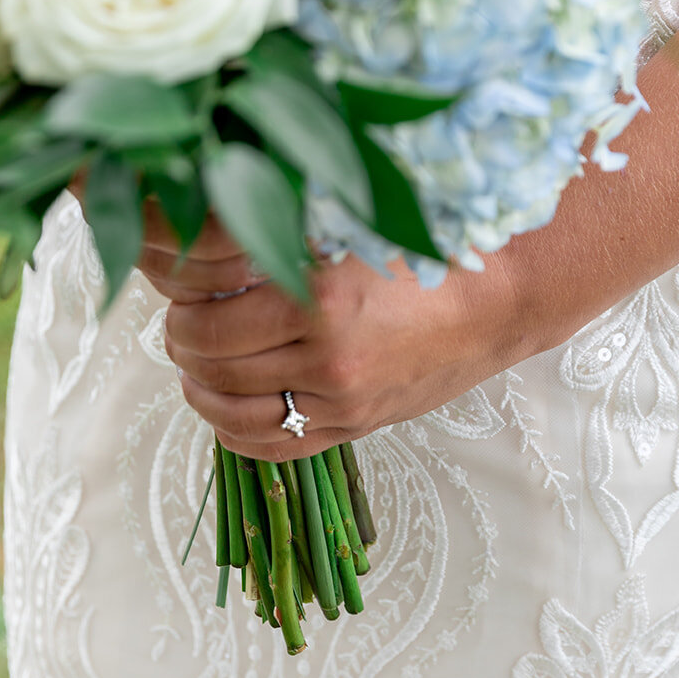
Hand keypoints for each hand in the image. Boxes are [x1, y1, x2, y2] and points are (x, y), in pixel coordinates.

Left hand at [138, 204, 527, 459]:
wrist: (498, 303)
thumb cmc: (426, 255)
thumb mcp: (351, 229)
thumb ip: (284, 236)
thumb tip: (205, 240)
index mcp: (319, 298)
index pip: (209, 321)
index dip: (180, 309)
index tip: (180, 294)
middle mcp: (328, 357)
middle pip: (213, 366)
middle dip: (183, 344)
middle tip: (182, 325)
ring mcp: (342, 401)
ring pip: (233, 413)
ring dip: (201, 390)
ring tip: (199, 365)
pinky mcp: (355, 428)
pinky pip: (272, 448)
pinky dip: (234, 431)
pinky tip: (227, 407)